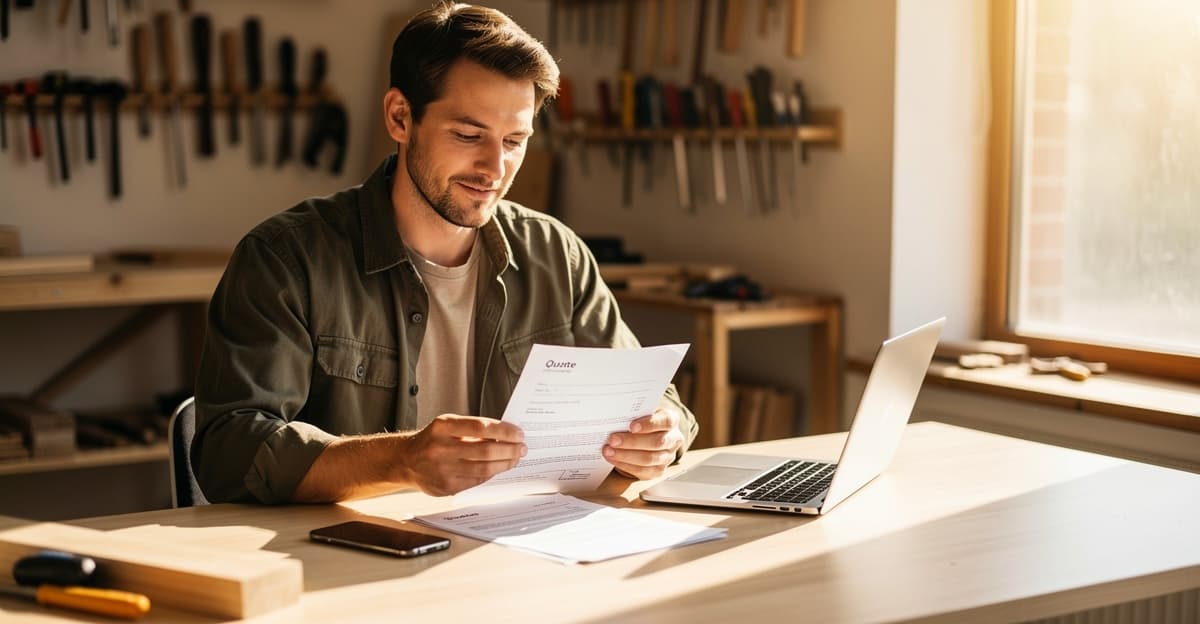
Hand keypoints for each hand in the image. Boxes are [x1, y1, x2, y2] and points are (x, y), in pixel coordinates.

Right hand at [399, 415, 525, 495]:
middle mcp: (440, 448)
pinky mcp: (445, 487)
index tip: (519, 433)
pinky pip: (476, 481)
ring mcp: (442, 469)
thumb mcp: (448, 425)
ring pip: (483, 469)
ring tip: (515, 459)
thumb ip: (473, 429)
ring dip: (505, 464)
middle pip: (486, 450)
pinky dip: (491, 474)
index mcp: (443, 427)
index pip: (481, 427)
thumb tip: (507, 435)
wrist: (407, 460)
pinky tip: (498, 468)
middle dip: (510, 450)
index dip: (504, 431)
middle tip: (522, 448)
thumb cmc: (433, 439)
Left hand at [603, 407, 684, 479]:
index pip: (666, 421)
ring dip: (625, 455)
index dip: (649, 424)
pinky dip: (625, 465)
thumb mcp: (641, 413)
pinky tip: (613, 459)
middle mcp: (674, 439)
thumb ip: (634, 414)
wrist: (646, 436)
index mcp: (672, 420)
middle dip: (632, 442)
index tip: (631, 426)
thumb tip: (615, 417)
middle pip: (657, 442)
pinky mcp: (658, 470)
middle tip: (612, 439)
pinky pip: (642, 471)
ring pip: (649, 459)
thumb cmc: (642, 421)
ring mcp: (668, 456)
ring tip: (608, 451)